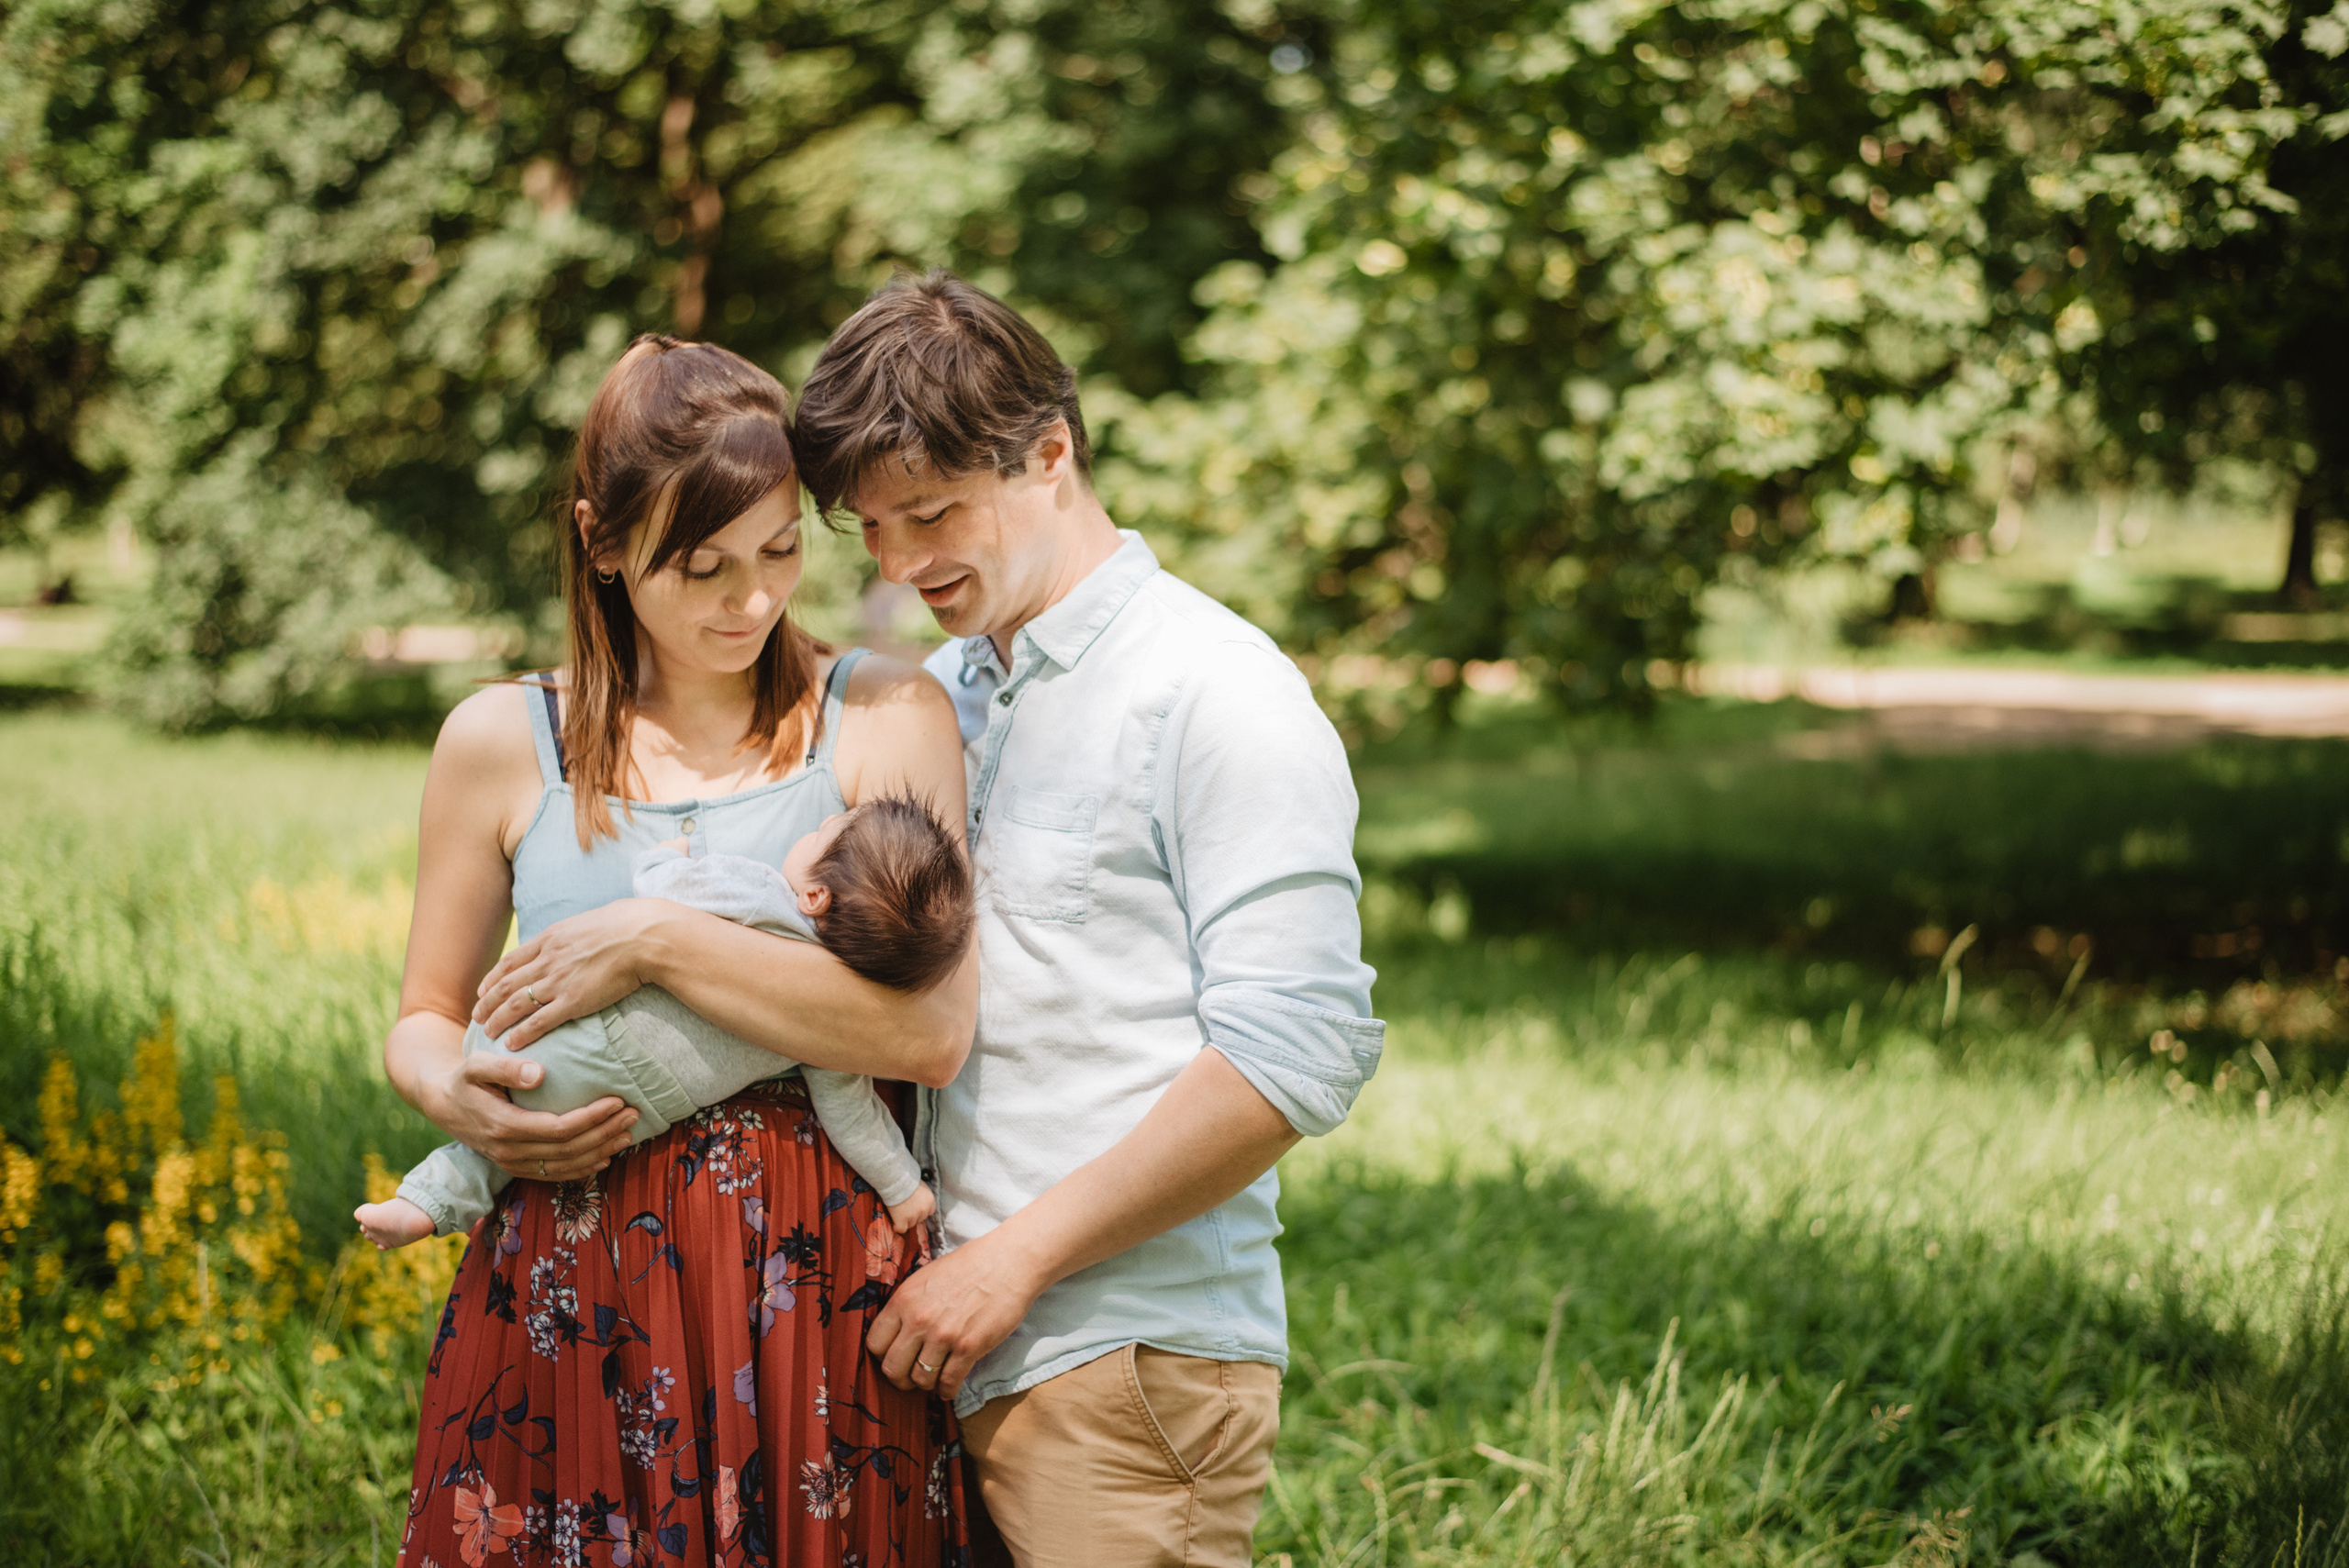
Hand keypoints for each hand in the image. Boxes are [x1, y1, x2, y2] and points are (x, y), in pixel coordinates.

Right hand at [427, 1049, 638, 1181]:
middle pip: (568, 1149)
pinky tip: (605, 1158)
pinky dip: (582, 1169)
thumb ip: (505, 1068)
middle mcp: (509, 1151)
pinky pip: (554, 1175)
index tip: (617, 1101)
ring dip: (600, 1152)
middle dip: (604, 1133)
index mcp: (504, 1126)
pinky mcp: (516, 1168)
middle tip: (633, 1114)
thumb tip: (539, 1074)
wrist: (443, 1105)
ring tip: (628, 1134)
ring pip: (565, 1166)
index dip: (591, 1118)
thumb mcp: (476, 1065)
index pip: (559, 1128)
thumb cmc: (464, 1079)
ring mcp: (512, 1163)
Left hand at [474, 898, 666, 1047]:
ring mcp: (558, 981)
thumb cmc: (626, 926)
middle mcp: (547, 960)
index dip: (493, 978)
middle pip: (506, 984)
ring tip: (487, 1033)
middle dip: (487, 1002)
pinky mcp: (574, 1001)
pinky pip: (539, 1021)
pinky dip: (522, 1033)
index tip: (483, 990)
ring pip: (515, 1004)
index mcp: (550, 939)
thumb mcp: (589, 922)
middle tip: (477, 1016)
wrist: (643, 936)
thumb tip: (576, 937)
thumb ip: (574, 935)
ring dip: (497, 1020)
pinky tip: (511, 1043)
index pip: (511, 961)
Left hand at [866, 1229, 1043, 1400]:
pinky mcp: (969, 1348)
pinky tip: (949, 1387)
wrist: (1008, 1262)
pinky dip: (947, 1391)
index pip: (874, 1343)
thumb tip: (895, 1330)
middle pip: (892, 1369)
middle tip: (910, 1376)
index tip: (893, 1356)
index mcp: (903, 1299)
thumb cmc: (969, 1265)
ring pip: (920, 1380)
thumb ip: (907, 1304)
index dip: (882, 1355)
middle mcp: (919, 1320)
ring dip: (926, 1384)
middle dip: (900, 1378)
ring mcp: (944, 1336)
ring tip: (933, 1379)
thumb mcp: (926, 1277)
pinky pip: (949, 1382)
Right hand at [885, 1183, 936, 1235]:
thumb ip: (923, 1195)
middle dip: (914, 1215)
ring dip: (905, 1220)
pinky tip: (894, 1222)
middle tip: (905, 1209)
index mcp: (931, 1201)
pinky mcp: (902, 1221)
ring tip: (898, 1212)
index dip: (922, 1210)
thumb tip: (920, 1198)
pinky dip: (897, 1227)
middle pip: (920, 1219)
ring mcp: (913, 1216)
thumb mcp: (921, 1186)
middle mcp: (924, 1210)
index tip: (915, 1207)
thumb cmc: (908, 1180)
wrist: (896, 1182)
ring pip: (910, 1224)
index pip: (929, 1212)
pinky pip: (901, 1229)